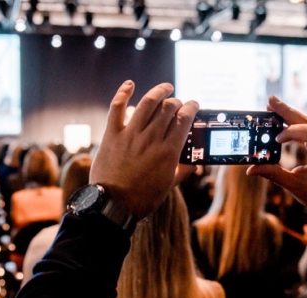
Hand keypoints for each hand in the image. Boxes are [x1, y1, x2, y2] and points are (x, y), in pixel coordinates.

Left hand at [91, 81, 198, 218]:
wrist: (114, 205)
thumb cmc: (142, 198)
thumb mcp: (168, 186)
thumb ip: (182, 171)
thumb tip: (195, 164)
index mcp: (168, 152)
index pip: (184, 119)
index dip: (191, 108)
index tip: (193, 105)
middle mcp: (151, 139)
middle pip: (168, 108)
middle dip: (177, 101)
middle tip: (178, 103)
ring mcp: (130, 135)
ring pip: (147, 103)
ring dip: (158, 91)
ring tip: (165, 88)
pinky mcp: (112, 135)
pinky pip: (117, 108)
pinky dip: (123, 93)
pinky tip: (130, 84)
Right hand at [247, 96, 306, 215]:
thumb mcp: (296, 187)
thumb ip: (274, 175)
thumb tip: (251, 169)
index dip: (290, 132)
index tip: (276, 140)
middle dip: (288, 111)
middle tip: (270, 101)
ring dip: (292, 115)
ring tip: (274, 107)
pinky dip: (299, 125)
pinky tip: (285, 120)